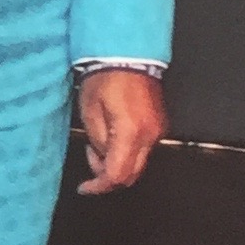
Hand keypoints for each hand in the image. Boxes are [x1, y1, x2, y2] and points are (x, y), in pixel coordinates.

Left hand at [75, 67, 165, 194]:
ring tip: (98, 145)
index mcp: (130, 132)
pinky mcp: (160, 125)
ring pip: (138, 164)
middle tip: (90, 160)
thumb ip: (98, 142)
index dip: (99, 186)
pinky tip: (113, 138)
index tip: (85, 188)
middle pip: (131, 174)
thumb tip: (102, 158)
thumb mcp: (90, 112)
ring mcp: (158, 131)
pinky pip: (144, 150)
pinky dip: (127, 152)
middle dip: (108, 176)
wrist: (128, 57)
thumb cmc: (104, 80)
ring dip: (117, 163)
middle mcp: (150, 136)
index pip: (117, 174)